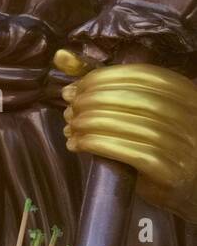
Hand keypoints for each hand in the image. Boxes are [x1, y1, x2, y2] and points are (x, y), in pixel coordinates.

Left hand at [61, 60, 196, 219]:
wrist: (189, 187)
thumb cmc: (159, 142)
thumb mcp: (143, 110)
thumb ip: (108, 84)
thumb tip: (62, 57)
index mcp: (186, 94)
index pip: (141, 75)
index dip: (101, 78)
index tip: (75, 89)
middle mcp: (190, 116)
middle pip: (133, 98)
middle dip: (92, 101)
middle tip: (70, 109)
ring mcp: (183, 144)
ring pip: (129, 124)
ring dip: (89, 123)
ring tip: (70, 127)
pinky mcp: (170, 170)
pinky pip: (129, 151)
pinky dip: (97, 144)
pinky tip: (78, 144)